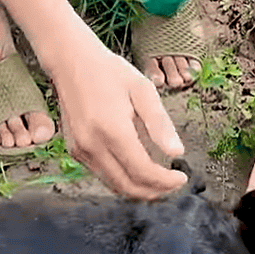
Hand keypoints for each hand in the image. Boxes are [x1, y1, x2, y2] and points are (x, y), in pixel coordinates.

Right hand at [49, 32, 187, 199]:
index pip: (143, 171)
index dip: (165, 181)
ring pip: (113, 184)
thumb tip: (177, 152)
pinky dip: (122, 178)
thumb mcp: (142, 89)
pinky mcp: (75, 149)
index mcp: (112, 130)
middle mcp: (92, 145)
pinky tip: (136, 168)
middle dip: (154, 191)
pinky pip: (101, 174)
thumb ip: (160, 122)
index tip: (182, 178)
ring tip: (159, 180)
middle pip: (127, 185)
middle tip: (172, 184)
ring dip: (138, 189)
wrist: (71, 62)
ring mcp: (80, 149)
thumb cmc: (110, 71)